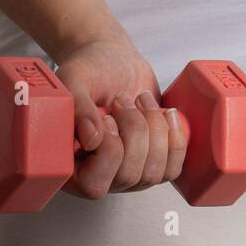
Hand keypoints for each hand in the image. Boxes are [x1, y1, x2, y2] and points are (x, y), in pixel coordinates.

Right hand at [54, 32, 185, 199]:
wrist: (114, 62)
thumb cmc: (90, 72)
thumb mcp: (75, 81)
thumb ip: (78, 108)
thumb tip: (93, 139)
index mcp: (70, 166)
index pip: (93, 184)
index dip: (109, 149)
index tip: (107, 117)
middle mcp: (99, 176)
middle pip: (128, 176)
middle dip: (134, 130)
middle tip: (123, 99)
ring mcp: (128, 172)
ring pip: (153, 173)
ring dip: (155, 131)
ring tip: (142, 101)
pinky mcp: (153, 163)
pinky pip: (172, 169)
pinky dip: (175, 140)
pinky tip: (167, 114)